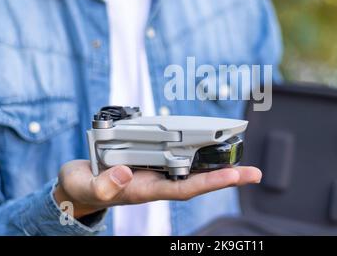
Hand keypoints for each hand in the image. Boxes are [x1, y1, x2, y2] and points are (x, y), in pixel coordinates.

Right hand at [54, 160, 261, 218]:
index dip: (209, 182)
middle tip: (255, 172)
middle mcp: (157, 181)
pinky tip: (213, 147)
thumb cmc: (84, 187)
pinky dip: (198, 152)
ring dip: (218, 164)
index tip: (233, 175)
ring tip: (244, 161)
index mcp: (145, 189)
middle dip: (226, 176)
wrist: (81, 185)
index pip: (184, 188)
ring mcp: (156, 172)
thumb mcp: (86, 185)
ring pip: (193, 168)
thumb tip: (125, 174)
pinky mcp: (152, 161)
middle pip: (198, 180)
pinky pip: (180, 156)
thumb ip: (103, 184)